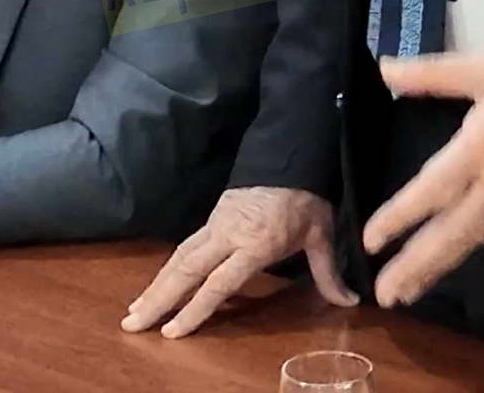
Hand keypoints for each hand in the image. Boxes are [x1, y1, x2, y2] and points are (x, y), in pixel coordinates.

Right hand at [122, 187, 356, 337]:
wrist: (289, 151)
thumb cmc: (306, 196)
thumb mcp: (321, 234)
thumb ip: (328, 273)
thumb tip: (351, 301)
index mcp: (254, 243)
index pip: (218, 283)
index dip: (196, 309)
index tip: (173, 332)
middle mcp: (227, 235)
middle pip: (186, 271)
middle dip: (159, 299)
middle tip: (132, 324)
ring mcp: (216, 224)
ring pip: (179, 257)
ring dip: (156, 284)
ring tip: (134, 310)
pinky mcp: (213, 216)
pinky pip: (185, 246)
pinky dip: (168, 268)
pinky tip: (157, 284)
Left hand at [363, 48, 483, 308]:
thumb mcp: (480, 67)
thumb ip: (429, 73)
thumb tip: (384, 68)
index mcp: (478, 149)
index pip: (433, 190)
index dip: (401, 217)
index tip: (370, 240)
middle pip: (451, 233)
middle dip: (416, 265)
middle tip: (385, 295)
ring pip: (466, 240)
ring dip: (434, 268)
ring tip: (403, 293)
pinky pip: (481, 233)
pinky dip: (456, 253)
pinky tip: (438, 262)